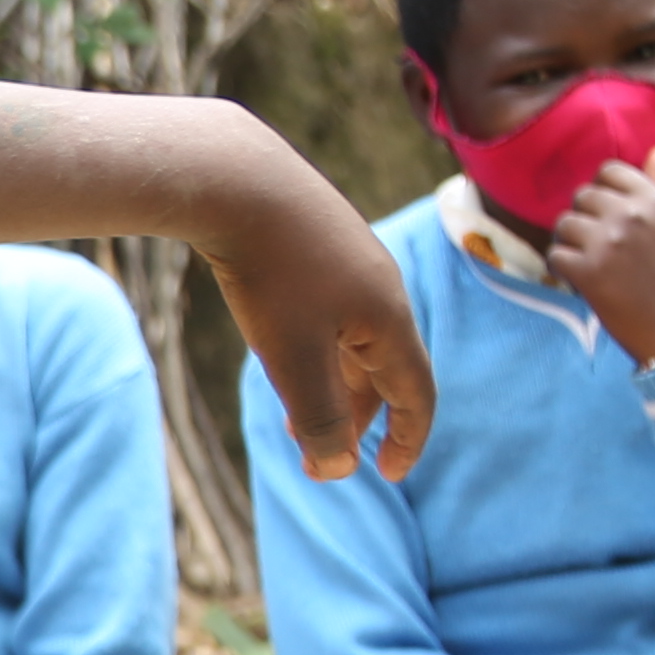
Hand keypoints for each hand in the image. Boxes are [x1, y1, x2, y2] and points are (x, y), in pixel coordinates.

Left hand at [206, 173, 433, 482]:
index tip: (390, 475)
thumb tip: (337, 468)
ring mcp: (352, 260)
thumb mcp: (293, 358)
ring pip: (353, 339)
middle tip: (320, 454)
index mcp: (390, 318)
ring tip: (293, 416)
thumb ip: (319, 417)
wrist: (237, 179)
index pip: (417, 392)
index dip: (408, 439)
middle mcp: (382, 287)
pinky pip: (331, 309)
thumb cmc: (271, 272)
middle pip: (383, 369)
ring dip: (331, 385)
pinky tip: (281, 349)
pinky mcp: (319, 240)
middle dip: (356, 418)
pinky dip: (316, 347)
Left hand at [536, 152, 654, 365]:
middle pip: (582, 196)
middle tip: (598, 244)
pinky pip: (554, 255)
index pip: (608, 171)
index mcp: (654, 200)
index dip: (602, 191)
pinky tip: (579, 279)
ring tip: (588, 261)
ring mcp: (607, 242)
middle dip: (585, 218)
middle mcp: (630, 214)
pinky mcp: (588, 271)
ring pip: (564, 224)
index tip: (607, 214)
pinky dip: (562, 268)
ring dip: (570, 242)